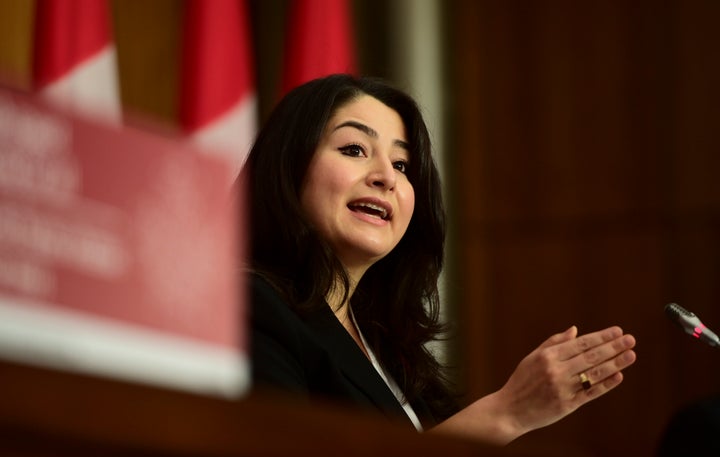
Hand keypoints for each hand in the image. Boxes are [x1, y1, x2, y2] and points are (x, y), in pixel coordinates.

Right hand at [492, 325, 636, 438]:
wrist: (510, 409)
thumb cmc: (521, 381)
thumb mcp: (533, 357)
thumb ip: (554, 343)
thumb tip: (575, 330)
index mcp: (548, 356)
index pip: (581, 343)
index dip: (601, 337)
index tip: (618, 331)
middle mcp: (556, 371)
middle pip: (591, 356)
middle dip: (613, 347)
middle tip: (630, 340)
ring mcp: (563, 388)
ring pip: (594, 374)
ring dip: (615, 364)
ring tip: (631, 355)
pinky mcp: (568, 405)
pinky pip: (591, 393)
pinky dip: (606, 384)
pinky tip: (618, 376)